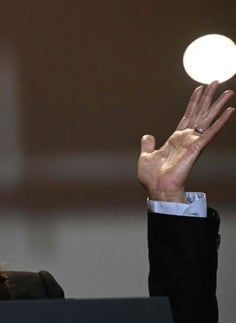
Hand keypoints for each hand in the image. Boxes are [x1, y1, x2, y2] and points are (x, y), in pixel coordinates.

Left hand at [138, 81, 233, 202]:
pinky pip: (211, 132)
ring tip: (228, 92)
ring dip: (218, 105)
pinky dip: (220, 121)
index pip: (187, 116)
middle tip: (216, 82)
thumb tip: (147, 136)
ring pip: (208, 119)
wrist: (157, 188)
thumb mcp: (146, 156)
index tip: (199, 89)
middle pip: (200, 113)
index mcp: (175, 139)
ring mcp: (193, 142)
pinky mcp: (197, 148)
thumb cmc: (152, 177)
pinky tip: (230, 111)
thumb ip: (148, 145)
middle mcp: (186, 138)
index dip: (193, 102)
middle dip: (208, 98)